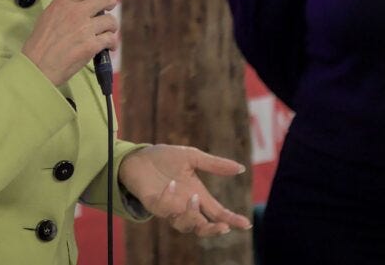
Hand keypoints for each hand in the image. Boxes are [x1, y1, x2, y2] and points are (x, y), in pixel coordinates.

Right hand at [22, 0, 118, 84]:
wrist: (37, 66)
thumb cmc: (40, 43)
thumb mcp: (49, 15)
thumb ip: (66, 6)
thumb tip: (85, 2)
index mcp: (63, 2)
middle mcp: (75, 12)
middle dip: (111, 3)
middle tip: (108, 9)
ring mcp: (84, 29)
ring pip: (111, 20)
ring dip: (111, 27)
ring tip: (106, 33)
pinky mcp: (91, 45)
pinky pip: (111, 39)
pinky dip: (112, 43)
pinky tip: (108, 47)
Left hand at [118, 144, 251, 236]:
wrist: (139, 155)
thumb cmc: (165, 158)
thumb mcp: (192, 157)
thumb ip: (215, 165)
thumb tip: (241, 168)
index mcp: (197, 195)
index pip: (217, 213)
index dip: (231, 220)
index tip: (246, 224)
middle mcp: (184, 206)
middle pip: (202, 227)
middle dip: (213, 230)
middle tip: (223, 226)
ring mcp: (168, 208)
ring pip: (184, 226)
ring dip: (191, 215)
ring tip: (193, 196)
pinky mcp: (153, 204)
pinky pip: (162, 210)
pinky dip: (168, 199)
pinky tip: (170, 183)